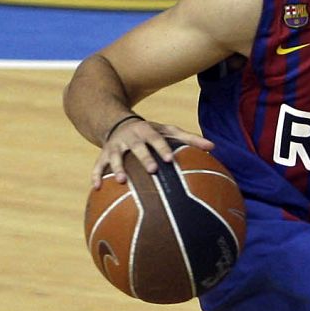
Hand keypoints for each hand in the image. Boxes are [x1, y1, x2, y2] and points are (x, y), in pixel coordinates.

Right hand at [92, 117, 214, 187]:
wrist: (118, 122)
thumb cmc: (150, 131)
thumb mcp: (168, 131)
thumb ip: (190, 138)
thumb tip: (213, 147)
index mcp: (147, 131)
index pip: (156, 138)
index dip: (162, 148)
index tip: (170, 159)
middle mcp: (130, 137)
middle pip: (137, 147)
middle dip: (144, 158)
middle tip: (152, 171)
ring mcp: (115, 146)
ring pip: (115, 157)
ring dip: (116, 168)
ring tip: (121, 181)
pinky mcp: (104, 154)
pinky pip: (98, 165)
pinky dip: (95, 175)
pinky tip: (96, 188)